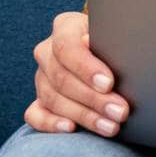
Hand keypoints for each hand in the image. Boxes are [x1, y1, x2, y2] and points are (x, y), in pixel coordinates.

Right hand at [25, 11, 128, 136]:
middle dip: (93, 98)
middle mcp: (48, 51)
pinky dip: (50, 123)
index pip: (66, 46)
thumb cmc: (119, 42)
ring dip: (84, 115)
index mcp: (65, 27)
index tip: (108, 84)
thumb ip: (110, 37)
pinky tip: (71, 129)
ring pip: (53, 98)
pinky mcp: (38, 100)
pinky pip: (35, 114)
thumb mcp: (118, 34)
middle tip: (120, 111)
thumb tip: (90, 40)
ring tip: (111, 126)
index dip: (86, 67)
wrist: (113, 54)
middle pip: (62, 77)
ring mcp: (41, 77)